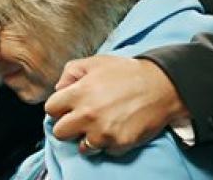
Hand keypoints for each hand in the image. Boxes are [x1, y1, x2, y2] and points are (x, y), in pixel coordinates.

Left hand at [44, 55, 188, 154]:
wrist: (162, 86)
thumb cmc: (128, 72)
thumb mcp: (96, 62)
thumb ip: (70, 72)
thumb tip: (58, 89)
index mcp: (79, 93)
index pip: (50, 109)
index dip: (59, 107)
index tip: (68, 107)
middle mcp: (87, 115)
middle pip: (59, 132)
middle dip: (68, 126)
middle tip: (81, 118)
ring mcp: (103, 132)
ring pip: (81, 147)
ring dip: (88, 138)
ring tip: (101, 124)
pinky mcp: (118, 144)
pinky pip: (104, 151)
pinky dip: (109, 143)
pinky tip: (117, 128)